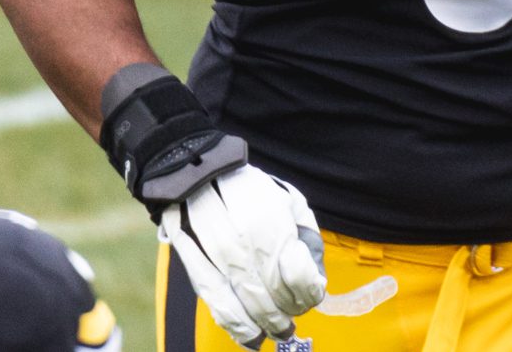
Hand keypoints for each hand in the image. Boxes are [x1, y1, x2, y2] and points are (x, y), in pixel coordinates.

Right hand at [161, 167, 326, 347]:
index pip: (300, 279)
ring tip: (280, 329)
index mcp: (274, 228)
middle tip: (296, 312)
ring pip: (252, 311)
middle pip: (278, 300)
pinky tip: (253, 336)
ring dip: (270, 326)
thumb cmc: (248, 188)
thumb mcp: (289, 200)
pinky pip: (222, 311)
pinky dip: (240, 329)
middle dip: (292, 312)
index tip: (313, 292)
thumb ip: (305, 235)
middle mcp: (248, 249)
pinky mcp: (200, 273)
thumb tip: (314, 272)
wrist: (196, 176)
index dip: (311, 292)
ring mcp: (222, 264)